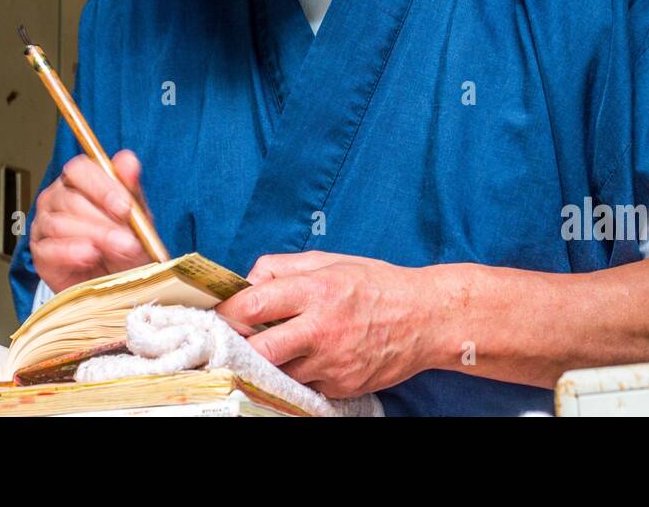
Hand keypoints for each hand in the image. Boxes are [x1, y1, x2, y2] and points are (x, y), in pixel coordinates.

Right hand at [29, 150, 154, 292]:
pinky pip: (49, 248)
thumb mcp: (137, 218)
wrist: (117, 282)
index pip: (80, 169)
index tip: (125, 207)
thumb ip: (131, 189)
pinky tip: (90, 256)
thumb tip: (129, 162)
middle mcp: (57, 197)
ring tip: (117, 250)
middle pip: (70, 199)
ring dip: (94, 238)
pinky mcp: (40, 252)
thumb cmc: (125, 245)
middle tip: (129, 239)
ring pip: (60, 223)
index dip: (102, 187)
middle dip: (104, 221)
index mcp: (80, 181)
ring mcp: (45, 224)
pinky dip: (71, 252)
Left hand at [214, 250, 434, 399]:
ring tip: (273, 347)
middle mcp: (322, 329)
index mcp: (316, 290)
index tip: (222, 313)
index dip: (229, 310)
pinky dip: (297, 374)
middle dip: (239, 345)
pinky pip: (304, 385)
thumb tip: (247, 282)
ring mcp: (331, 362)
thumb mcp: (330, 261)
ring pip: (278, 372)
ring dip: (268, 362)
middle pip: (259, 348)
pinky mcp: (341, 386)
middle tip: (234, 339)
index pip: (254, 304)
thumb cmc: (376, 284)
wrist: (426, 318)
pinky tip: (305, 358)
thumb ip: (283, 267)